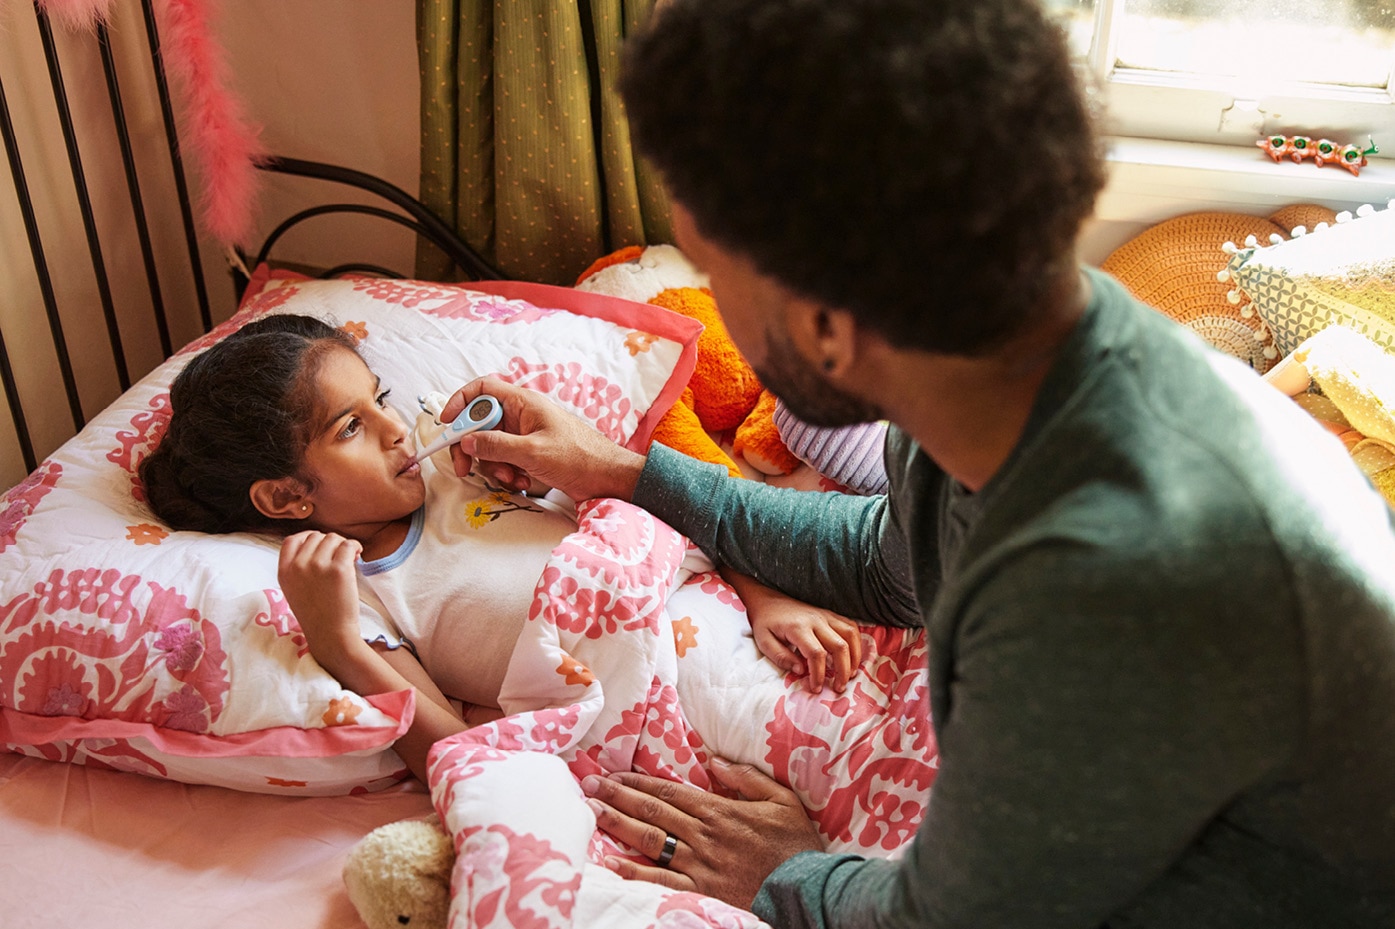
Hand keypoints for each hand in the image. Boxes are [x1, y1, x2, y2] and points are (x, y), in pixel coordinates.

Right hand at [277, 530, 363, 662]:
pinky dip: (355, 547)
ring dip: (343, 545)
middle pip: (316, 537)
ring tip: (349, 559)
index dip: (307, 537)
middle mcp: (298, 566)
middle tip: (339, 556)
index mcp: (284, 571)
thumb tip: (316, 542)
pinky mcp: (338, 569)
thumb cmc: (316, 614)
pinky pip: (348, 545)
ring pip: (333, 539)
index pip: (291, 540)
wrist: (330, 635)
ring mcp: (317, 566)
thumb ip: (297, 567)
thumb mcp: (294, 589)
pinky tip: (357, 556)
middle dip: (329, 543)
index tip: (320, 544)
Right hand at [440, 376, 646, 501]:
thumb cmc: (579, 458)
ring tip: (515, 479)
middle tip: (465, 468)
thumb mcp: (533, 452)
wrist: (609, 479)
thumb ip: (497, 445)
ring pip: (491, 447)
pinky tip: (525, 483)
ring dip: (495, 467)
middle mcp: (522, 416)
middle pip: (480, 424)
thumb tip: (466, 441)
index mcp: (523, 403)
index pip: (482, 390)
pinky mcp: (531, 455)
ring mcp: (526, 436)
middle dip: (473, 448)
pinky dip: (509, 474)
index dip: (460, 402)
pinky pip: (506, 462)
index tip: (446, 424)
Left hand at [582, 758, 822, 907]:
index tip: (612, 773)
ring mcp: (698, 864)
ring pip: (649, 841)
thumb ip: (746, 777)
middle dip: (617, 796)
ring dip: (617, 825)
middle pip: (651, 812)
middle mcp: (702, 835)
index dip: (636, 782)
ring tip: (590, 813)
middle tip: (588, 785)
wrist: (805, 889)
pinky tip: (610, 863)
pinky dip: (633, 872)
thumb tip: (715, 759)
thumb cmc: (795, 844)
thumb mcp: (781, 800)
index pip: (668, 792)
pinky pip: (660, 880)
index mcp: (719, 811)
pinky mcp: (700, 890)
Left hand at [723, 570, 862, 692]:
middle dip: (843, 670)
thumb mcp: (764, 641)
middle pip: (839, 646)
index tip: (816, 688)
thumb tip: (801, 671)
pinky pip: (851, 626)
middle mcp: (816, 620)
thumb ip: (780, 657)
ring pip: (850, 635)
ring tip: (850, 675)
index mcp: (798, 628)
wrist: (769, 599)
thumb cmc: (766, 622)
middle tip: (839, 688)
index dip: (819, 674)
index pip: (816, 654)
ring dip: (854, 657)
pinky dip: (856, 643)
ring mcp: (825, 615)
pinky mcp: (830, 614)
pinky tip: (852, 657)